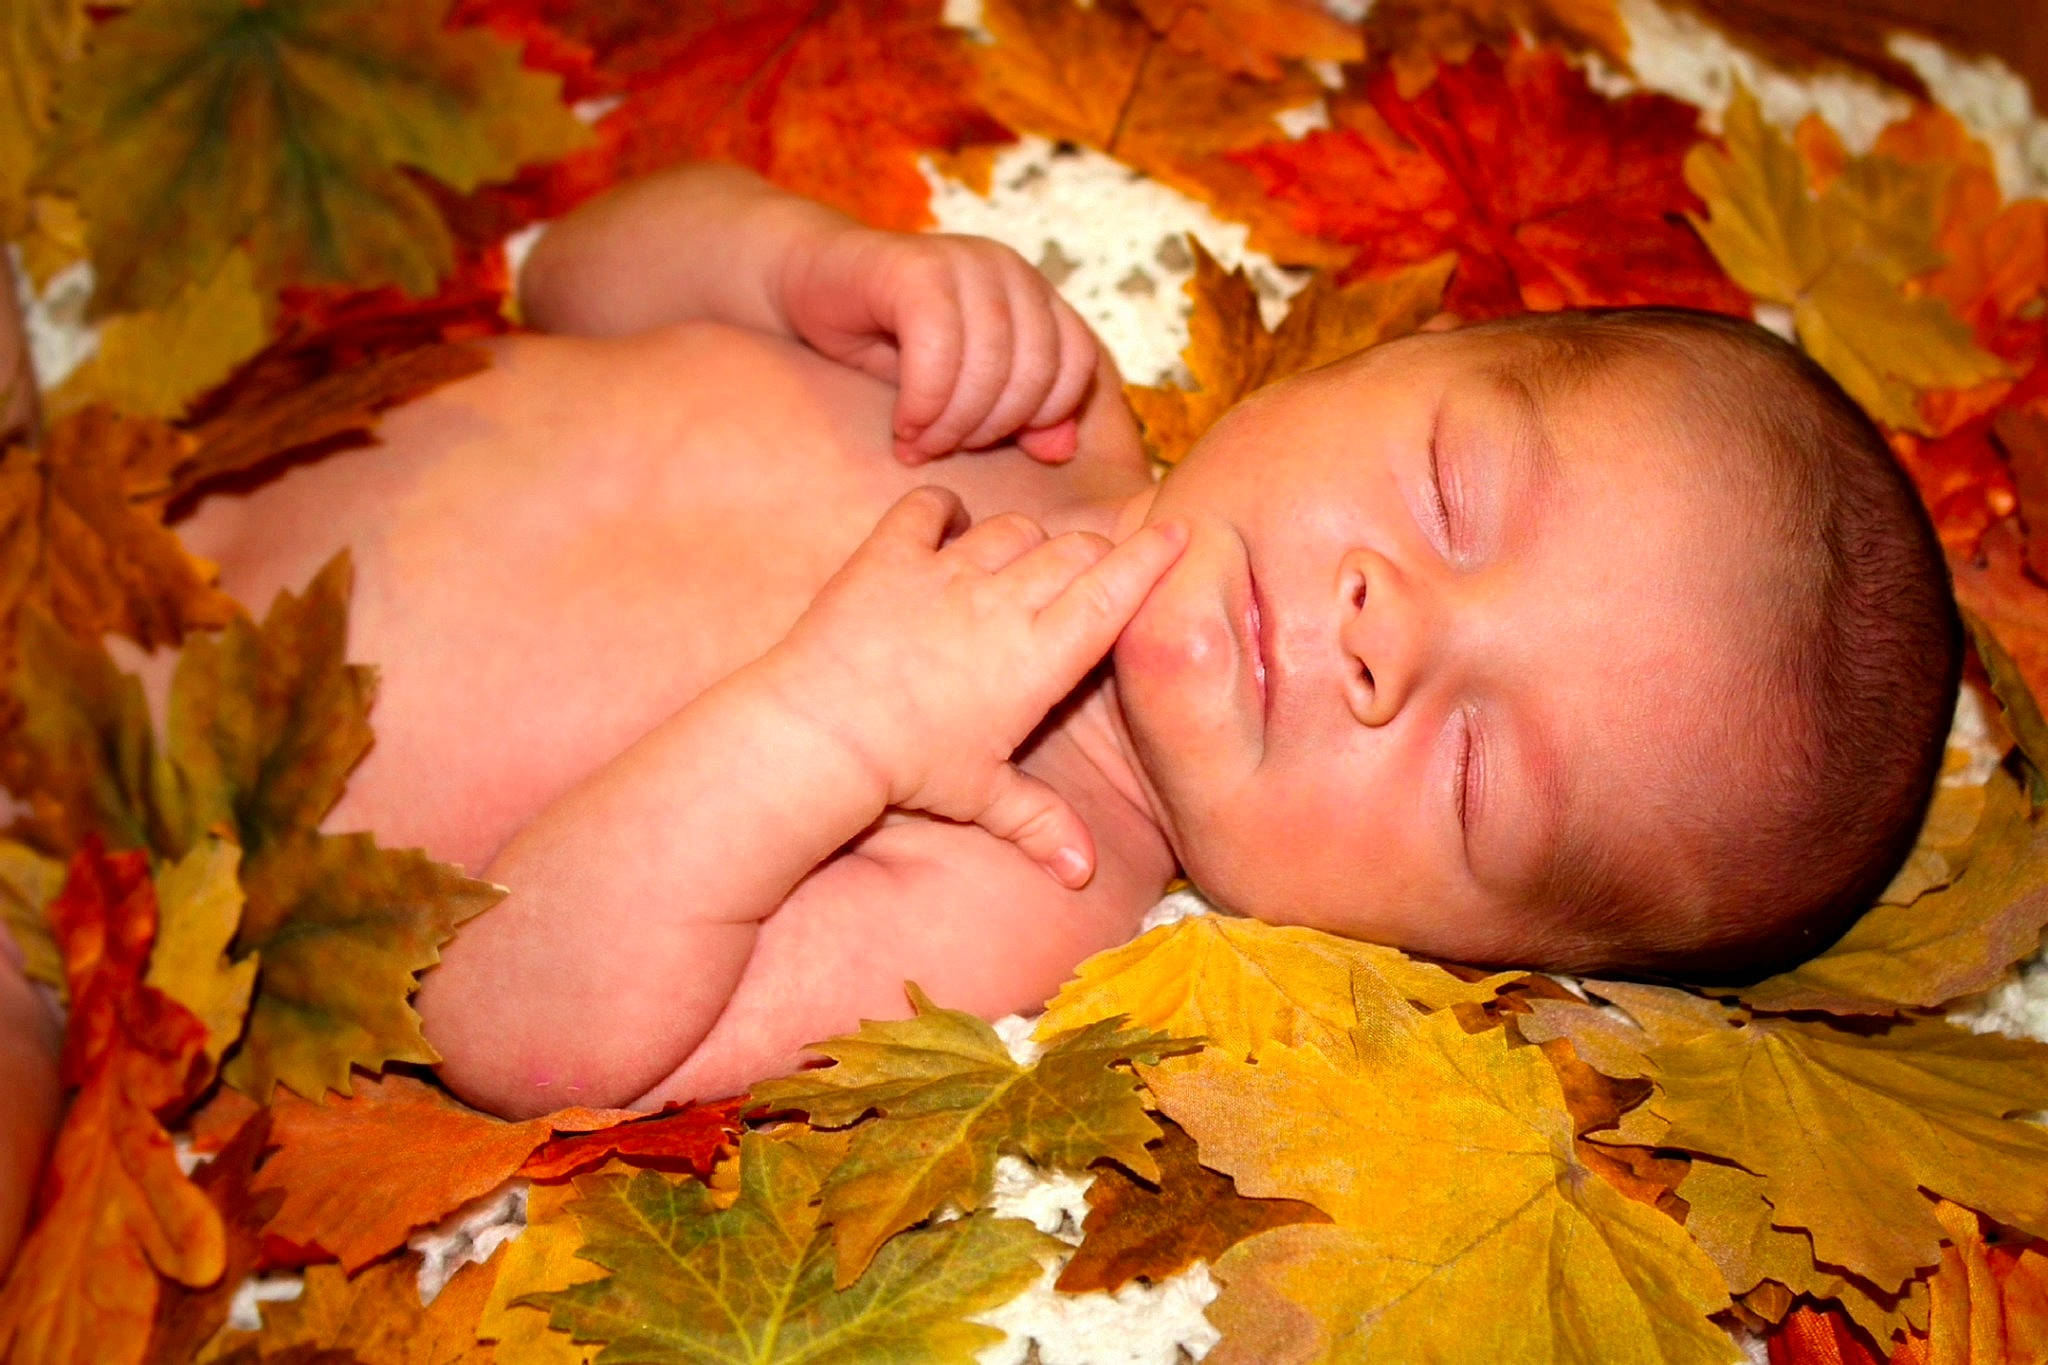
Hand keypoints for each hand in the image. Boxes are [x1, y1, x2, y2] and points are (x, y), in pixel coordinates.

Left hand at [764, 488, 1184, 886]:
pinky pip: (927, 507)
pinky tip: (946, 524)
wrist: (821, 734)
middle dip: (1094, 554)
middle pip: (1073, 551)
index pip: (1114, 590)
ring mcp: (946, 571)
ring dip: (1026, 541)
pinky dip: (942, 510)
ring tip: (1023, 563)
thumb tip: (1082, 875)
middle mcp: (1002, 601)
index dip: (1152, 557)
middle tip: (1095, 571)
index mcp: (1039, 655)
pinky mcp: (890, 555)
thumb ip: (1040, 825)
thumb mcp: (982, 797)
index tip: (1178, 530)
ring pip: (1012, 529)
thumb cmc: (908, 769)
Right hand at [777, 226, 1099, 464]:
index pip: (1076, 362)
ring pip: (988, 366)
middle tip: (943, 449)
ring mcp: (965, 261)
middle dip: (989, 429)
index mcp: (1032, 291)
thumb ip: (1018, 415)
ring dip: (952, 424)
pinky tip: (903, 425)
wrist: (811, 281)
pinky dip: (923, 403)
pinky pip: (938, 352)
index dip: (1041, 418)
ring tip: (919, 444)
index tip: (989, 444)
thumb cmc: (890, 340)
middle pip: (1034, 372)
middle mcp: (1008, 268)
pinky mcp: (917, 268)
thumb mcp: (963, 387)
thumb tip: (1062, 452)